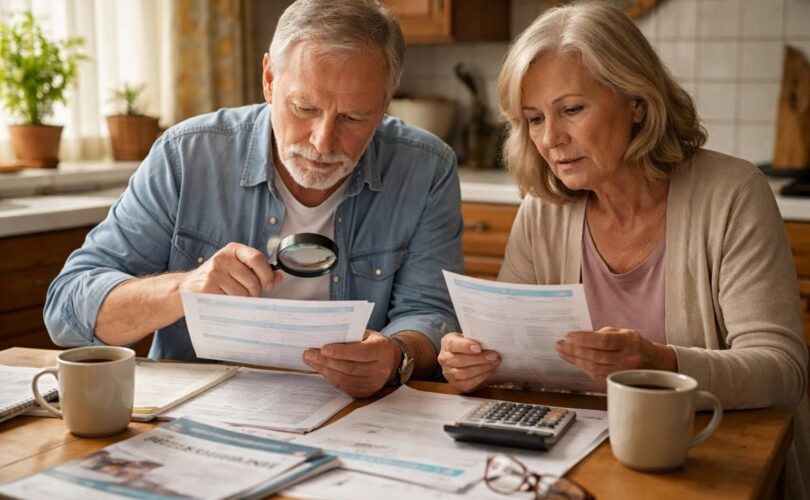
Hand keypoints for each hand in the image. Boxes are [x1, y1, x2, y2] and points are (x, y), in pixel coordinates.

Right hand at [178, 242, 282, 296]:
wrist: (187, 287)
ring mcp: (213, 273)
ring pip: (243, 294)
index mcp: (233, 250)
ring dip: (243, 300)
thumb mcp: (237, 268)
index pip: (257, 258)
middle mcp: (223, 258)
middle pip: (253, 281)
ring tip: (234, 296)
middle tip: (247, 293)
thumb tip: (279, 276)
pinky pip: (231, 301)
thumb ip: (259, 271)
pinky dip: (232, 305)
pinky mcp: (207, 288)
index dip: (267, 274)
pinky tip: (225, 300)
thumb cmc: (217, 278)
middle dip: (255, 292)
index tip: (269, 285)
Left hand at [302, 330, 399, 397]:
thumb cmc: (375, 344)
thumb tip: (325, 338)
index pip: (360, 353)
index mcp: (382, 351)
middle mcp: (381, 370)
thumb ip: (351, 337)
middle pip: (349, 368)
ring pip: (344, 379)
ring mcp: (374, 384)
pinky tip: (322, 369)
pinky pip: (344, 387)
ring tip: (311, 361)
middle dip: (326, 361)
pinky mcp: (366, 392)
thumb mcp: (367, 335)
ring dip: (324, 370)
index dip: (341, 352)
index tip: (323, 348)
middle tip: (309, 354)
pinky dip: (330, 378)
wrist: (392, 361)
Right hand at [438, 332, 500, 392]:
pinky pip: (467, 384)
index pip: (453, 344)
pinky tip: (489, 372)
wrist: (459, 357)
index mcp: (447, 343)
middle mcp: (444, 358)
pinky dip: (480, 378)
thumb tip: (490, 343)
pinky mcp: (455, 383)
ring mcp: (448, 372)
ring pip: (464, 373)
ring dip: (482, 369)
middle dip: (479, 359)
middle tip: (493, 356)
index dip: (466, 346)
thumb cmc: (466, 345)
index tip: (479, 347)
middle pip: (460, 361)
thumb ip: (475, 339)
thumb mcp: (468, 337)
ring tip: (493, 364)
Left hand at [554, 326, 676, 381]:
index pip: (604, 341)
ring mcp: (623, 372)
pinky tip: (572, 360)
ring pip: (595, 367)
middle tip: (559, 344)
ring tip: (562, 352)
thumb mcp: (622, 332)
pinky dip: (582, 367)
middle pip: (596, 355)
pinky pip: (596, 375)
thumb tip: (578, 338)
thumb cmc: (634, 344)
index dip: (584, 339)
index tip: (568, 336)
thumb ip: (603, 334)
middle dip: (575, 350)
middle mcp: (628, 358)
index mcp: (630, 342)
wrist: (653, 362)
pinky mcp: (617, 381)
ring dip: (575, 359)